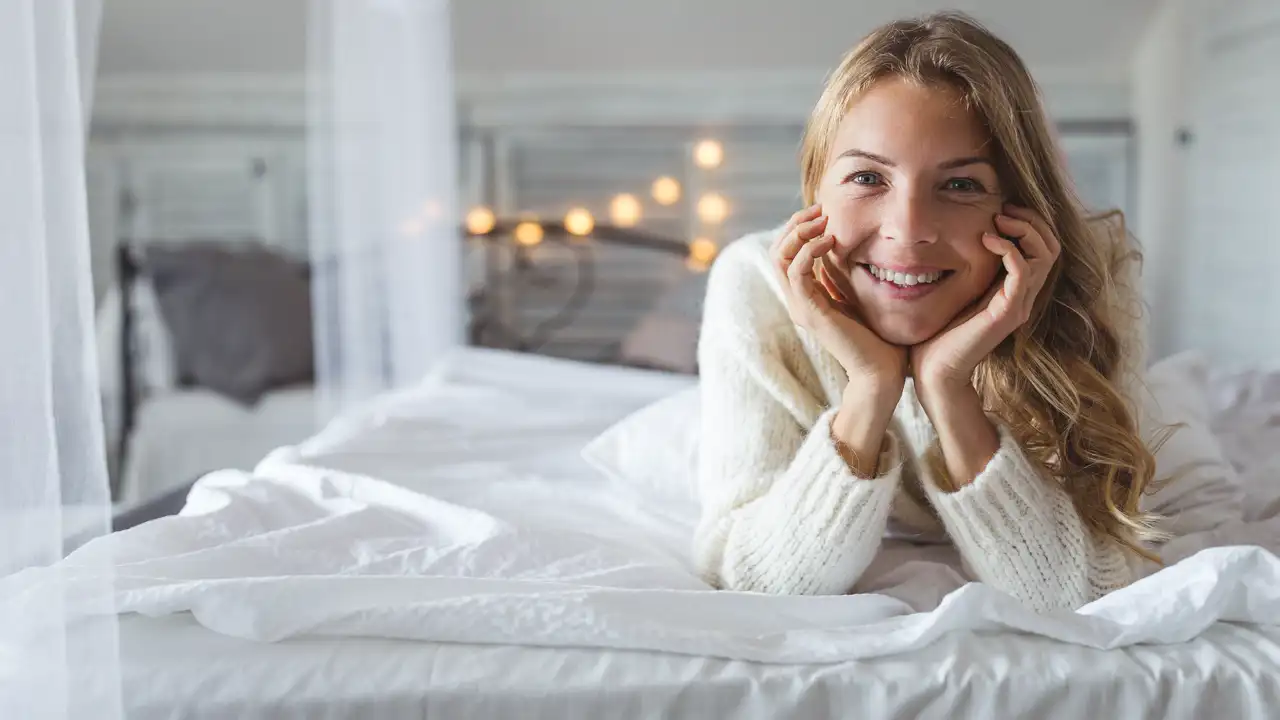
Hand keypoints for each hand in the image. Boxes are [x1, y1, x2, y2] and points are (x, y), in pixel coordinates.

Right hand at [773, 204, 907, 404]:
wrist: (881, 372)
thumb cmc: (879, 338)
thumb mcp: (861, 296)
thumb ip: (849, 276)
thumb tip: (855, 248)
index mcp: (806, 296)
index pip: (786, 253)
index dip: (800, 228)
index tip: (824, 212)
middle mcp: (797, 300)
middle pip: (776, 251)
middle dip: (796, 224)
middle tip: (820, 209)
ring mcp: (800, 306)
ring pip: (780, 257)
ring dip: (799, 232)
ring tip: (824, 220)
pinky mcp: (810, 311)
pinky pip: (797, 271)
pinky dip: (810, 250)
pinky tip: (831, 240)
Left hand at [909, 204, 1061, 392]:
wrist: (934, 370)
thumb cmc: (938, 333)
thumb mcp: (957, 290)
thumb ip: (968, 266)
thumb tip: (961, 234)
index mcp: (1014, 290)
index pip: (1042, 247)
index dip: (1029, 223)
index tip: (1001, 209)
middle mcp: (1024, 297)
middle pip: (1051, 247)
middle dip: (1031, 220)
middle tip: (1003, 209)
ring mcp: (1019, 305)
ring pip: (1045, 255)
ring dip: (1023, 229)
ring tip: (997, 220)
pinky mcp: (1008, 313)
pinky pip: (1023, 272)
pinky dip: (1009, 249)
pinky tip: (987, 240)